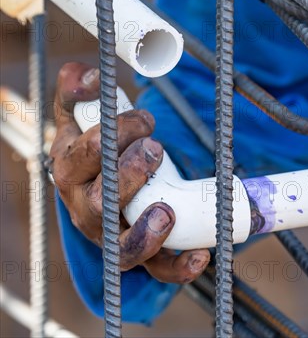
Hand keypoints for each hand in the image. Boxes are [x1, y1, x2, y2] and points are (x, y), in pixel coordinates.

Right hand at [49, 62, 208, 282]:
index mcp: (71, 170)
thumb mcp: (82, 121)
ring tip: (166, 211)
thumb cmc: (98, 153)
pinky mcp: (140, 255)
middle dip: (129, 172)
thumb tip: (85, 74)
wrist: (105, 191)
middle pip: (100, 200)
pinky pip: (158, 269)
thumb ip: (79, 95)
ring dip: (146, 229)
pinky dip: (179, 266)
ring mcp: (112, 236)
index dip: (111, 135)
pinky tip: (201, 256)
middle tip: (156, 146)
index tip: (146, 117)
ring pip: (122, 245)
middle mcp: (86, 208)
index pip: (80, 155)